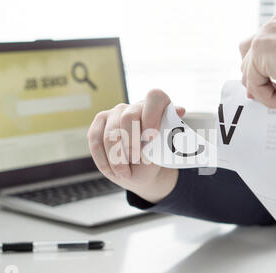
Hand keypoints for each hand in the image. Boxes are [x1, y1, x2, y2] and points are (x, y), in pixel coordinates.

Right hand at [87, 89, 184, 203]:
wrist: (141, 170)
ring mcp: (116, 112)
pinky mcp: (100, 122)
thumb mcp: (166, 150)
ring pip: (111, 131)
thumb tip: (179, 110)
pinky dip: (104, 159)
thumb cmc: (155, 158)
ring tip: (125, 173)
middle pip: (129, 116)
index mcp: (156, 106)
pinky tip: (113, 171)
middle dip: (131, 142)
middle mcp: (135, 106)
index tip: (152, 138)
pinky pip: (95, 139)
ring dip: (117, 156)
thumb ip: (168, 133)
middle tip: (137, 159)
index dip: (152, 115)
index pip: (155, 98)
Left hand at [240, 13, 275, 113]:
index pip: (255, 50)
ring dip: (268, 94)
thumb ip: (273, 71)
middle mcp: (272, 27)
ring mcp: (265, 36)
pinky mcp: (260, 50)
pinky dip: (270, 97)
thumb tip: (253, 89)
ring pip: (249, 76)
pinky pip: (253, 84)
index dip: (256, 73)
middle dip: (258, 84)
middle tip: (275, 98)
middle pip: (246, 61)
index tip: (263, 89)